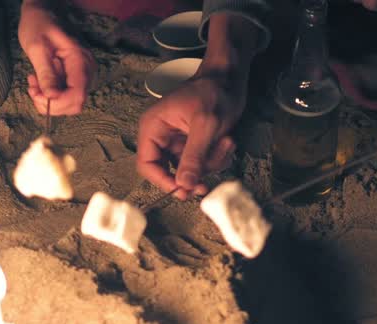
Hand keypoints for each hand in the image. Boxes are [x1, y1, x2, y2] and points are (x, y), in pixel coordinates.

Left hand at [19, 1, 96, 115]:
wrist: (43, 11)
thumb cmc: (39, 23)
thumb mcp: (37, 47)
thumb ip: (46, 73)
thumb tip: (51, 97)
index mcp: (80, 60)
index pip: (77, 95)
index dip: (57, 103)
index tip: (37, 94)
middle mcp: (87, 69)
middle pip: (75, 103)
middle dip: (51, 103)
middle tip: (33, 88)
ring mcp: (83, 74)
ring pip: (70, 102)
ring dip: (49, 99)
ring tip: (34, 81)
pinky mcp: (75, 76)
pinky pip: (65, 94)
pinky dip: (50, 93)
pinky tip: (38, 80)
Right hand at [136, 73, 240, 197]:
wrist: (230, 78)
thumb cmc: (214, 91)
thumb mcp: (205, 125)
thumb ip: (194, 156)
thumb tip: (184, 185)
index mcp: (154, 127)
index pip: (146, 164)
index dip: (163, 182)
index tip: (183, 190)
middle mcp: (162, 136)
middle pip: (169, 172)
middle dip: (193, 174)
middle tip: (208, 180)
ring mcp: (179, 142)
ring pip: (190, 171)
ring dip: (211, 163)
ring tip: (225, 142)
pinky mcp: (194, 144)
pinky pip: (203, 164)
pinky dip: (217, 158)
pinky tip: (226, 141)